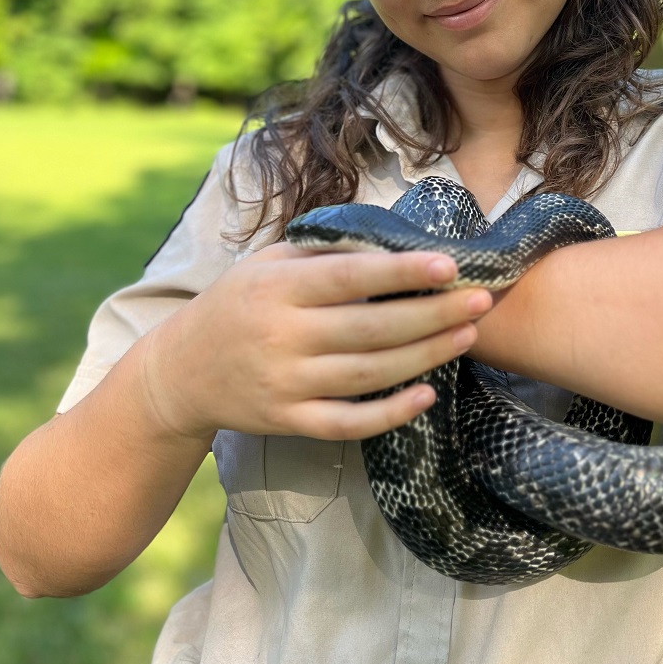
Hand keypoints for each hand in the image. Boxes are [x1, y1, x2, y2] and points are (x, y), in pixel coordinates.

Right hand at [133, 246, 492, 443]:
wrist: (181, 372)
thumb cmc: (238, 303)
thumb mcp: (269, 263)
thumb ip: (325, 252)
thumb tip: (394, 240)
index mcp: (278, 288)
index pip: (350, 277)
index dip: (401, 272)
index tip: (449, 264)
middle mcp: (282, 337)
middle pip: (371, 328)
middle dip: (433, 314)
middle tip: (481, 299)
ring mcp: (285, 384)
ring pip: (368, 374)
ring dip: (425, 356)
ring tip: (467, 335)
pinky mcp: (288, 422)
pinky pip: (347, 423)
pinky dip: (390, 414)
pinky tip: (426, 396)